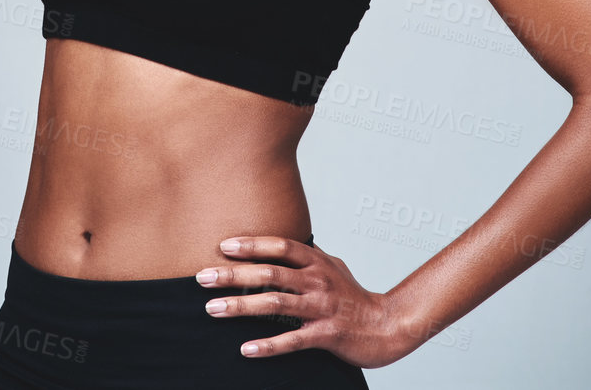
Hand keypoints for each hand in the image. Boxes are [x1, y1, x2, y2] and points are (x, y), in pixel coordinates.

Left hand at [195, 235, 423, 368]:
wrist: (388, 326)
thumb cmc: (355, 296)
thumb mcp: (333, 267)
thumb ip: (307, 256)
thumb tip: (281, 242)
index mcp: (317, 263)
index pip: (280, 246)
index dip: (251, 244)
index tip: (223, 246)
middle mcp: (318, 281)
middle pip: (270, 273)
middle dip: (233, 275)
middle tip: (202, 277)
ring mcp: (323, 308)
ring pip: (275, 303)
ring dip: (241, 306)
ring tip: (213, 309)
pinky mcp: (327, 334)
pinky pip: (293, 339)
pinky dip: (268, 345)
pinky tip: (246, 349)